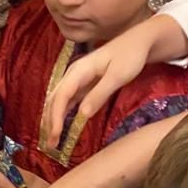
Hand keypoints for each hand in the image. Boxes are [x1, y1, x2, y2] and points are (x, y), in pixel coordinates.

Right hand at [42, 30, 153, 149]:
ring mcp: (77, 80)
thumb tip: (82, 115)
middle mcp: (73, 75)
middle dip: (49, 122)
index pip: (61, 96)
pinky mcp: (83, 85)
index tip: (56, 135)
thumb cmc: (130, 57)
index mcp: (78, 71)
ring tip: (52, 140)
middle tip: (51, 145)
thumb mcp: (117, 76)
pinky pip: (67, 101)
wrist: (138, 42)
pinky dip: (61, 115)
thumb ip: (99, 94)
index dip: (56, 117)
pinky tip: (61, 126)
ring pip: (58, 101)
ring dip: (53, 119)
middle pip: (54, 99)